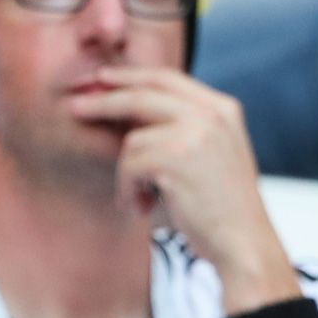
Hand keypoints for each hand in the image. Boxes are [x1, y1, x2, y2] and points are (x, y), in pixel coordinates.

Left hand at [68, 67, 296, 310]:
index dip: (130, 77)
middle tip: (75, 107)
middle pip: (143, 95)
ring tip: (140, 200)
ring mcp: (196, 132)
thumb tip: (125, 113)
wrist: (242, 241)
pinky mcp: (176, 157)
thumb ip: (179, 130)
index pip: (167, 79)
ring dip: (126, 176)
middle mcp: (212, 113)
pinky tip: (142, 207)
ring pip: (132, 140)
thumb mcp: (207, 156)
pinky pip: (129, 165)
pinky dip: (127, 190)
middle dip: (104, 101)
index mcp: (222, 109)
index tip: (101, 79)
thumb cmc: (218, 208)